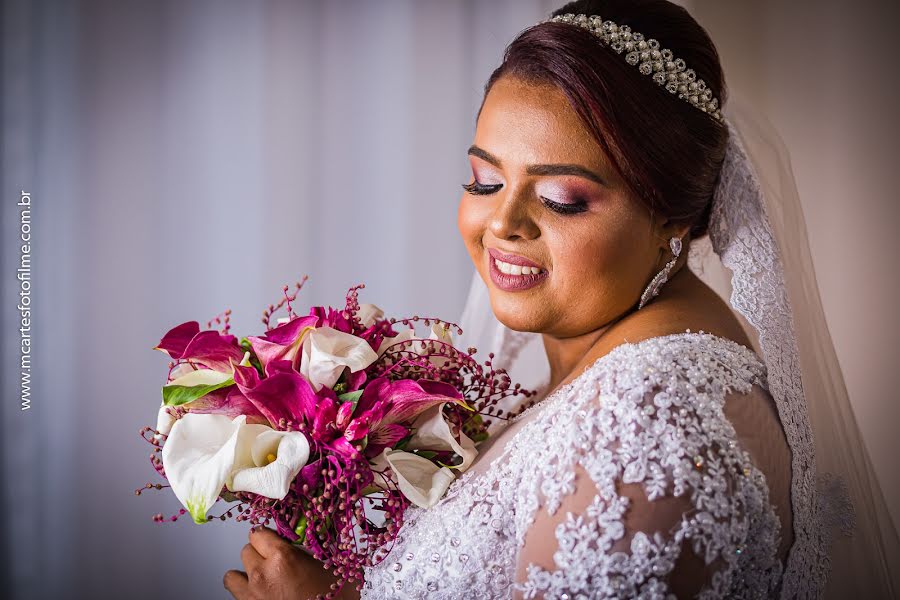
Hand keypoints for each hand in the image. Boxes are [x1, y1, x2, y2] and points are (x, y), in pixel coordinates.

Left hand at [223, 527, 358, 599]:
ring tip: (262, 578)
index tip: (275, 541)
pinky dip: (243, 591)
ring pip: (233, 575)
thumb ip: (316, 548)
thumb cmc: (335, 599)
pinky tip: (258, 593)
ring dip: (246, 574)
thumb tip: (311, 537)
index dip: (268, 537)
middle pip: (246, 551)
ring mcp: (252, 595)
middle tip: (274, 561)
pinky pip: (235, 594)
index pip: (258, 534)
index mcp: (283, 558)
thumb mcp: (332, 566)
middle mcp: (263, 575)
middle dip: (259, 554)